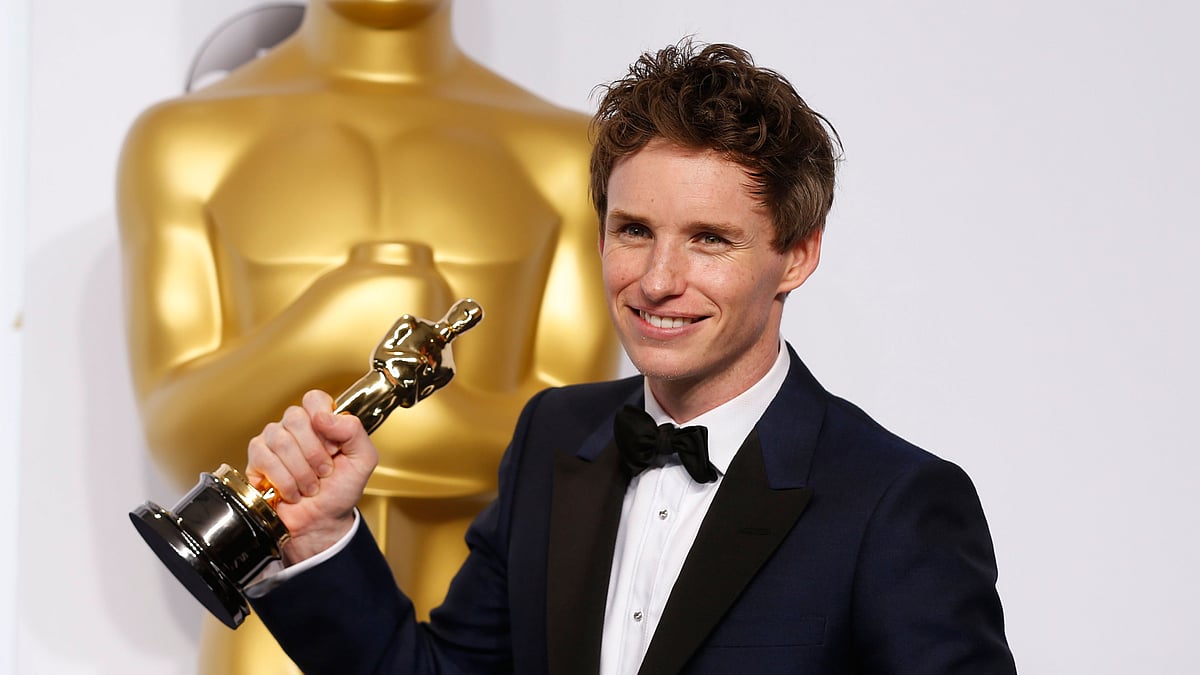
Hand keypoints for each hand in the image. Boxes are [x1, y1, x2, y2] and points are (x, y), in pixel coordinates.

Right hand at [245, 389, 378, 563]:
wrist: (322, 522)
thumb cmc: (340, 491)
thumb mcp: (363, 460)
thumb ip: (354, 431)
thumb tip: (324, 416)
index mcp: (321, 422)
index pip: (314, 399)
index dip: (323, 421)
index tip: (333, 447)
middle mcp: (295, 427)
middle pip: (294, 417)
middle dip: (314, 452)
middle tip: (324, 471)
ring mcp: (273, 441)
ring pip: (280, 439)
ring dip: (301, 471)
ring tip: (310, 486)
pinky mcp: (256, 460)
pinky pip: (264, 458)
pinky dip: (284, 480)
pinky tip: (292, 491)